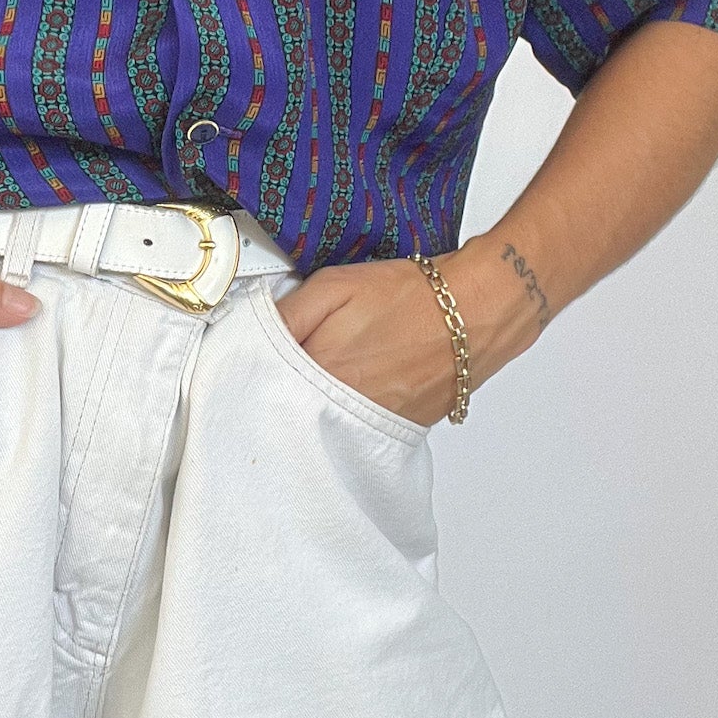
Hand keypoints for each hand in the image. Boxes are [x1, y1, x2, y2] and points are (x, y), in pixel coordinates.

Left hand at [272, 235, 544, 426]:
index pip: (259, 384)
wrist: (476, 312)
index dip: (247, 367)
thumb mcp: (333, 286)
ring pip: (314, 422)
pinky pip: (347, 428)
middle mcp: (339, 410)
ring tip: (321, 370)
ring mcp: (365, 426)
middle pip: (283, 410)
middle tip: (280, 362)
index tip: (241, 357)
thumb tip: (250, 332)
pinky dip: (339, 411)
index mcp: (319, 373)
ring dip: (305, 402)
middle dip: (272, 388)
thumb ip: (285, 314)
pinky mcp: (389, 431)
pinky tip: (347, 386)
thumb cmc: (412, 296)